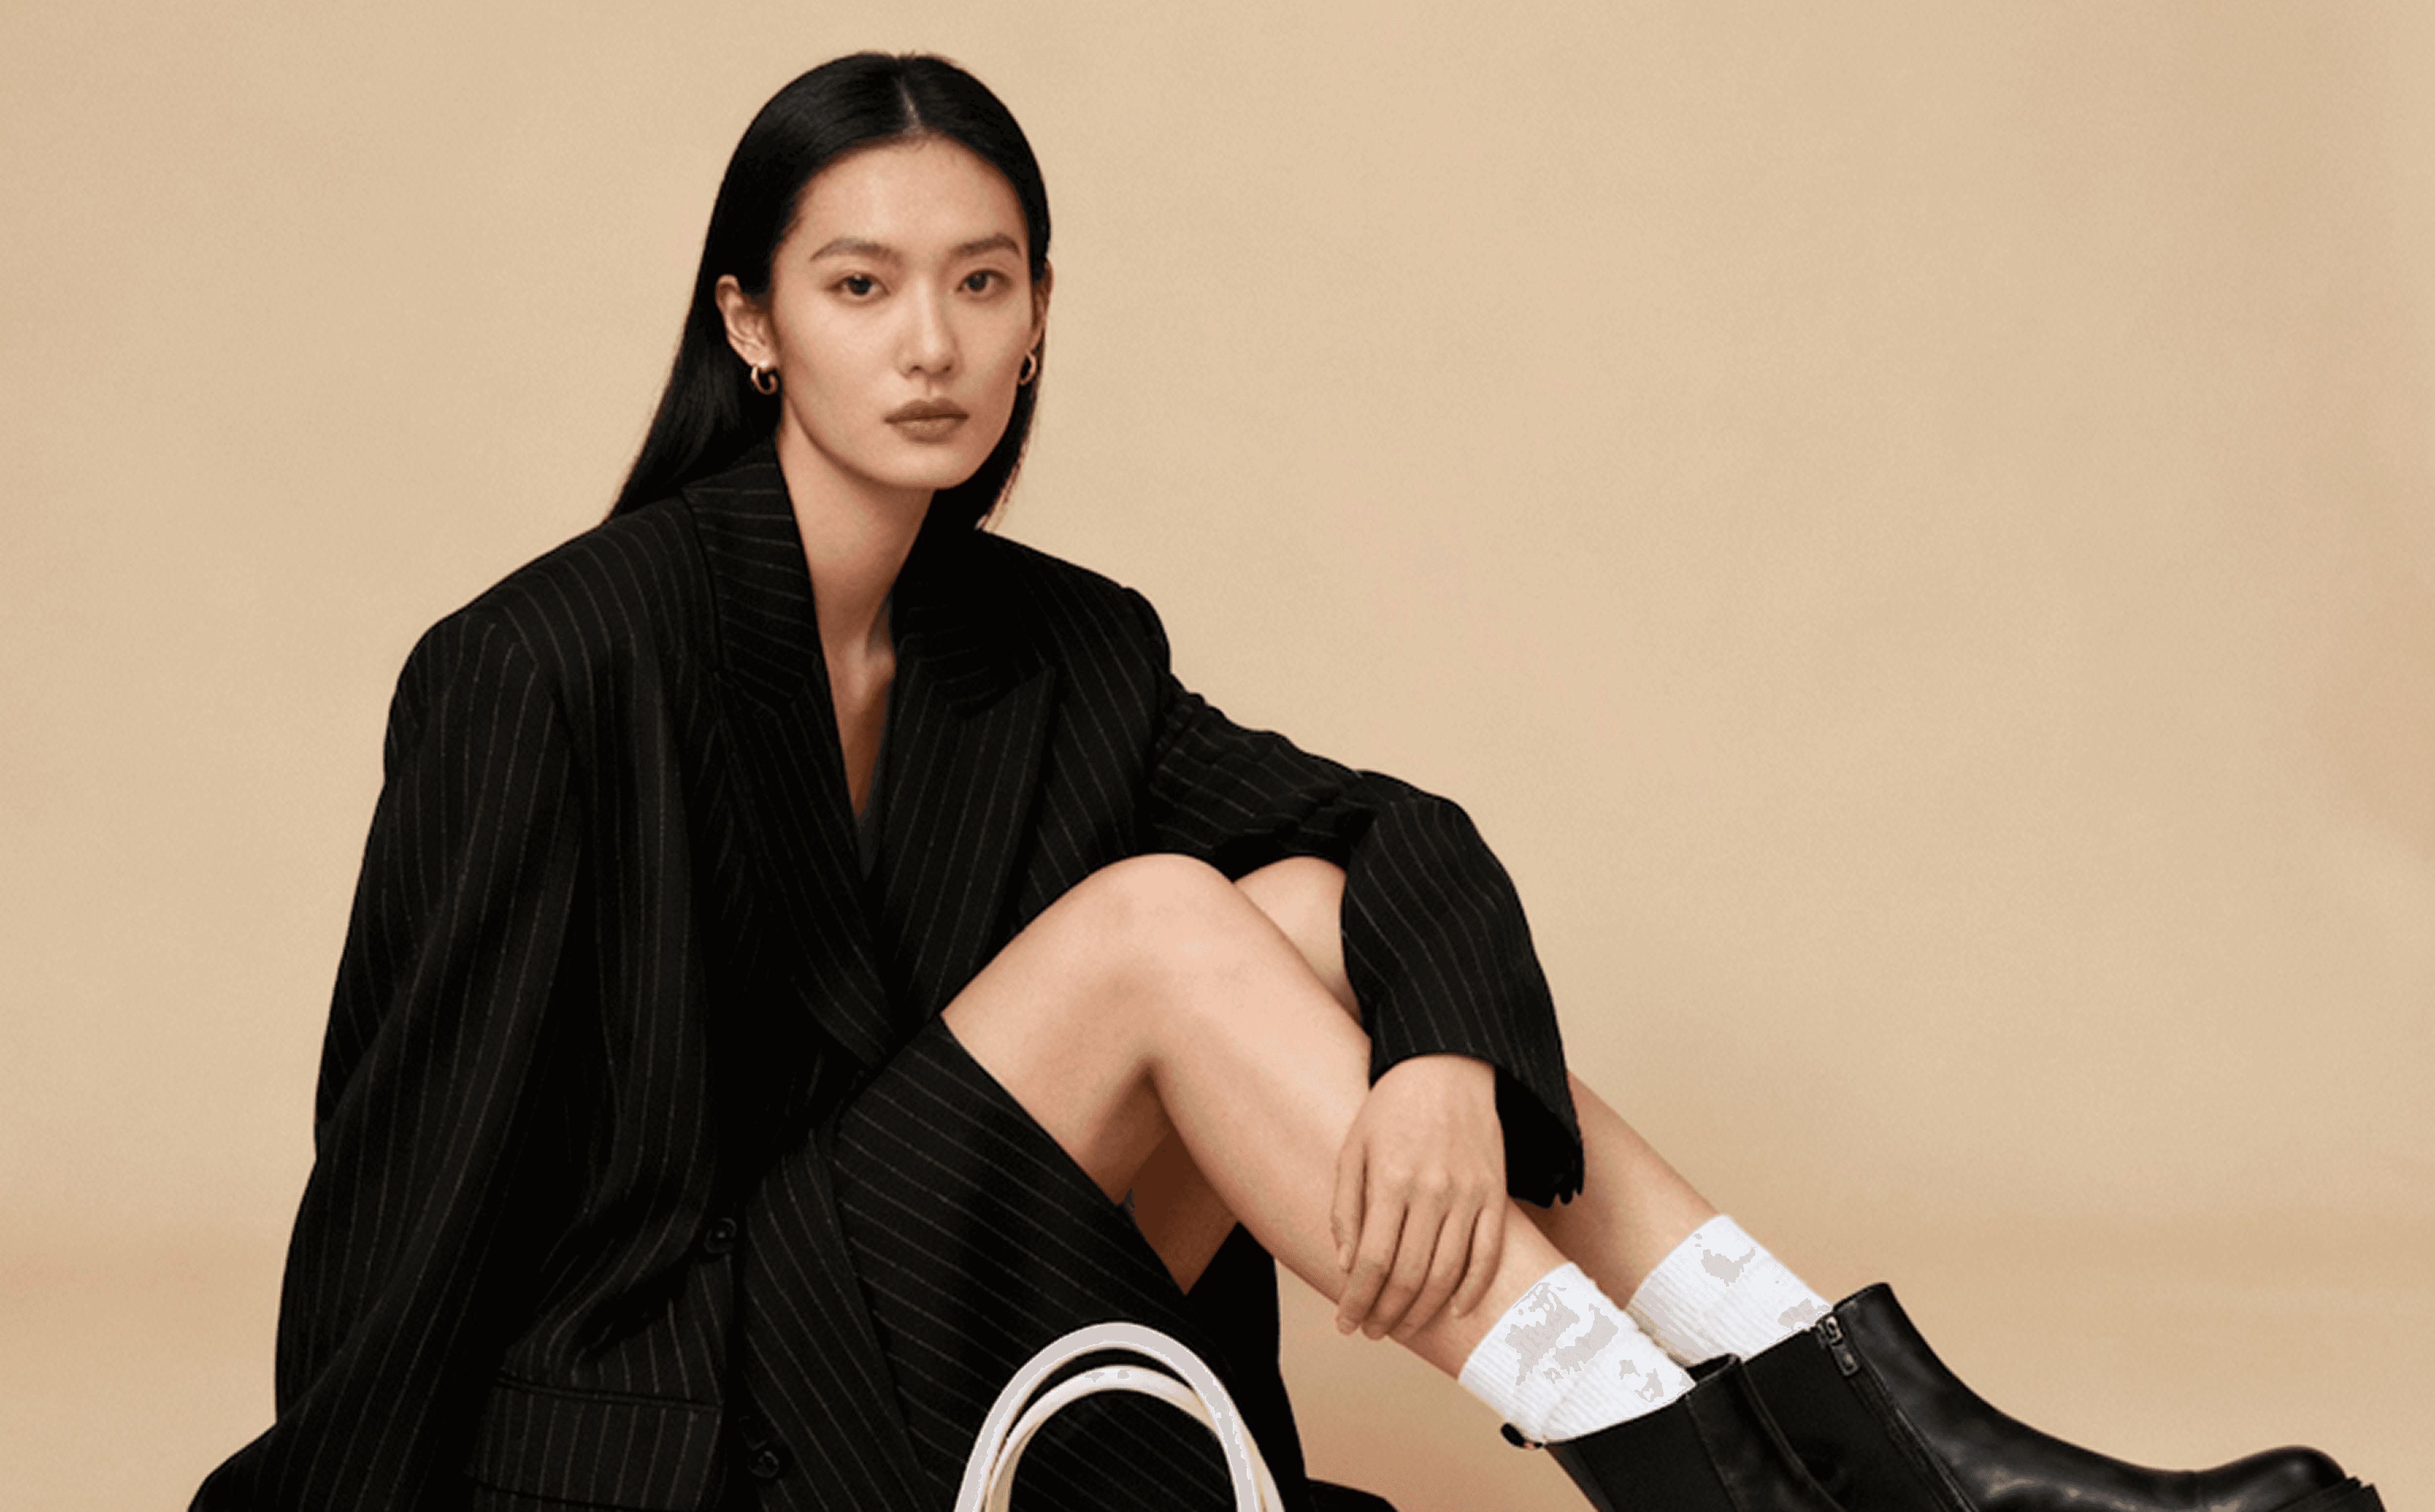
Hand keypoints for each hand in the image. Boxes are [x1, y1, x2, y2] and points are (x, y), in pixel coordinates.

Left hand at [1330, 1053, 1505, 1341]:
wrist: (1447, 1065)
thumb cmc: (1392, 1106)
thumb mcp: (1353, 1148)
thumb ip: (1347, 1208)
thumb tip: (1348, 1265)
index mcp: (1392, 1179)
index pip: (1374, 1261)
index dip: (1358, 1300)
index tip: (1347, 1322)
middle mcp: (1433, 1190)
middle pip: (1409, 1274)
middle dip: (1387, 1313)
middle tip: (1372, 1330)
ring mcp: (1469, 1193)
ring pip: (1448, 1272)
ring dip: (1423, 1310)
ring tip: (1403, 1326)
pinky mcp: (1495, 1193)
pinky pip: (1489, 1253)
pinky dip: (1475, 1288)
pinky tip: (1454, 1310)